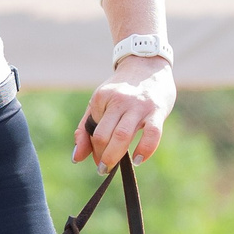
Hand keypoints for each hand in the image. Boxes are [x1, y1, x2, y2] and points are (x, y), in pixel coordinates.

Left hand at [74, 56, 173, 171]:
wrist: (148, 64)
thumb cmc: (122, 90)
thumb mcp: (99, 104)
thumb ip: (86, 130)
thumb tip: (76, 158)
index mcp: (101, 98)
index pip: (93, 131)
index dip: (94, 149)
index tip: (99, 158)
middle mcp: (119, 100)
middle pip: (103, 136)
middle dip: (102, 157)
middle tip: (103, 168)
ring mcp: (138, 105)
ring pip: (123, 135)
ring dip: (114, 156)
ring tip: (113, 167)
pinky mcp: (157, 110)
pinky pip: (152, 134)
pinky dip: (145, 150)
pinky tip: (139, 160)